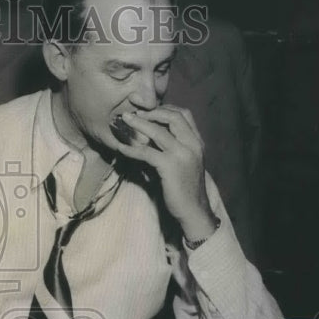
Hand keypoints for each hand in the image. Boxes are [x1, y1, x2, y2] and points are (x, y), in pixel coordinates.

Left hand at [112, 105, 217, 239]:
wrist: (194, 210)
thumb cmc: (185, 187)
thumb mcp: (185, 162)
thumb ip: (174, 147)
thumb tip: (151, 135)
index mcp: (197, 142)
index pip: (184, 114)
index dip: (164, 108)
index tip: (148, 110)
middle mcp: (192, 145)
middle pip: (172, 116)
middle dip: (151, 112)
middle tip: (133, 113)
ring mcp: (182, 155)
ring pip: (158, 131)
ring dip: (138, 124)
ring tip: (123, 120)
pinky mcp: (170, 166)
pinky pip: (146, 152)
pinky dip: (131, 148)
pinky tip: (121, 148)